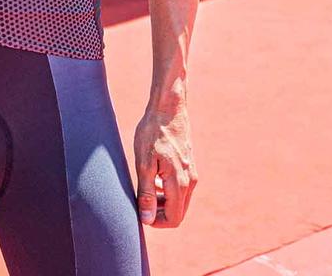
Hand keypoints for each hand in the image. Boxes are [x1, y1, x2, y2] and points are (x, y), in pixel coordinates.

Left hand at [132, 104, 195, 226]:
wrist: (168, 108)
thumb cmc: (153, 132)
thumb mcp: (144, 163)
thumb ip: (146, 192)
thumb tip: (147, 219)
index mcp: (179, 182)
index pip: (174, 219)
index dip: (156, 222)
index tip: (140, 209)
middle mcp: (190, 181)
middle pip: (178, 213)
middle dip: (159, 214)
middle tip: (140, 200)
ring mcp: (191, 173)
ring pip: (179, 201)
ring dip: (162, 202)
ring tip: (144, 189)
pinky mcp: (189, 166)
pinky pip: (180, 189)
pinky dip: (167, 192)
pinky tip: (153, 179)